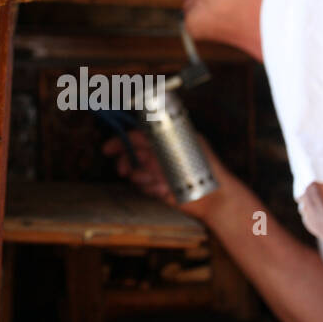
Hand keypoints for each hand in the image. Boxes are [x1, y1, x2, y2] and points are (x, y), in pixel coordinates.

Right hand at [101, 130, 225, 219]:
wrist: (212, 194)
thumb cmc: (206, 164)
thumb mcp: (186, 141)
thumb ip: (165, 133)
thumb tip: (144, 127)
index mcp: (163, 139)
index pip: (136, 136)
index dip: (120, 142)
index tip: (109, 148)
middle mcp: (157, 154)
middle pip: (130, 155)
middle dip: (126, 162)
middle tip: (125, 170)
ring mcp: (155, 172)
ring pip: (134, 173)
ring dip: (143, 178)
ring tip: (159, 181)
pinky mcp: (156, 188)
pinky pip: (143, 187)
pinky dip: (152, 188)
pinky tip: (165, 189)